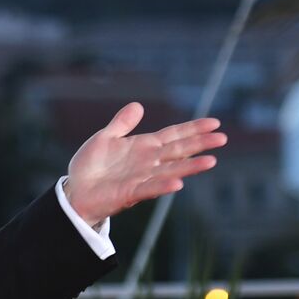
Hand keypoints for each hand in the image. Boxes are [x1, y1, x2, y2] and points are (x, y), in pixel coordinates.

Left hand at [64, 102, 226, 225]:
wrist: (75, 190)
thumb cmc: (91, 166)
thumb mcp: (104, 138)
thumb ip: (122, 124)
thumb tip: (138, 105)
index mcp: (144, 147)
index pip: (173, 135)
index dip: (193, 129)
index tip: (214, 123)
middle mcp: (148, 162)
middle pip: (178, 151)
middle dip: (200, 145)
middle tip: (222, 139)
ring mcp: (141, 178)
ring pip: (170, 170)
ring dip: (189, 167)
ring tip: (210, 161)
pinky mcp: (130, 193)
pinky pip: (149, 188)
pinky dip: (163, 185)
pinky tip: (178, 183)